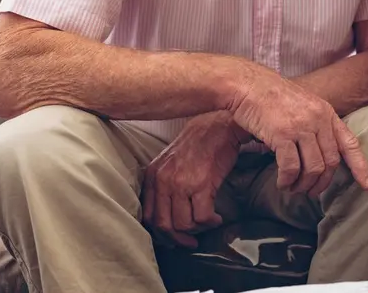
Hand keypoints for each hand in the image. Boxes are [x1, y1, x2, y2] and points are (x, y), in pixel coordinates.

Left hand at [142, 111, 246, 247]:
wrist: (219, 125)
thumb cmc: (199, 142)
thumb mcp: (171, 161)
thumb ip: (164, 183)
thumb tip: (169, 213)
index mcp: (153, 175)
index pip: (148, 215)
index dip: (160, 233)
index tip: (173, 238)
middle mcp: (163, 180)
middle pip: (163, 225)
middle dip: (177, 239)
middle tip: (191, 242)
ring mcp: (181, 183)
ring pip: (183, 224)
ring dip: (197, 229)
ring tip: (207, 222)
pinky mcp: (201, 184)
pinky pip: (202, 217)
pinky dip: (211, 222)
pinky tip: (217, 218)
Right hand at [229, 67, 367, 194]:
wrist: (248, 84)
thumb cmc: (271, 96)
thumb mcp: (303, 105)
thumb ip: (316, 124)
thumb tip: (321, 154)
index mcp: (326, 113)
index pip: (349, 143)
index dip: (360, 166)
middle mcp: (318, 119)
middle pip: (331, 162)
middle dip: (321, 183)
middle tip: (310, 191)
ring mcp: (301, 126)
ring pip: (313, 168)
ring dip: (303, 184)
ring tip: (293, 188)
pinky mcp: (282, 134)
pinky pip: (291, 167)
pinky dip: (287, 180)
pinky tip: (282, 183)